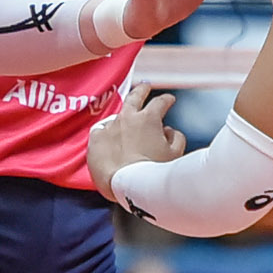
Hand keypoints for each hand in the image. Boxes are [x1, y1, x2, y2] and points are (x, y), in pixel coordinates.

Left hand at [88, 81, 185, 200]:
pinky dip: (107, 131)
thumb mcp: (175, 154)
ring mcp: (110, 127)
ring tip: (126, 119)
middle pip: (135, 96)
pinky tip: (109, 135)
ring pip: (117, 115)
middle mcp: (128, 118)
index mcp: (149, 119)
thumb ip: (176, 138)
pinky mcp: (96, 139)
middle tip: (146, 87)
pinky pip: (101, 130)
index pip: (160, 102)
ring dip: (124, 116)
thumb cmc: (153, 172)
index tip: (170, 100)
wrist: (127, 186)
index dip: (167, 100)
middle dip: (143, 90)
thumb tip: (169, 131)